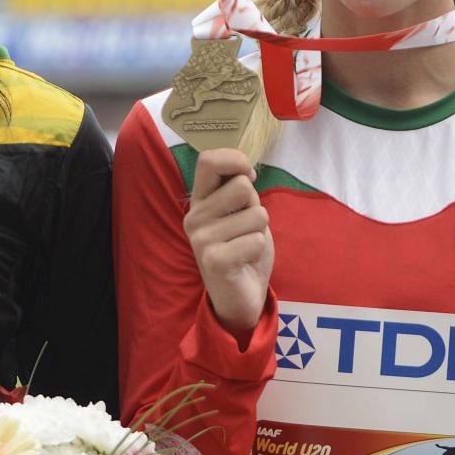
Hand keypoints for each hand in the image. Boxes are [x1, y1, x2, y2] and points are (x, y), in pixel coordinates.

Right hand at [183, 147, 273, 337]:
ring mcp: (201, 239)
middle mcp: (194, 217)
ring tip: (245, 245)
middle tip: (245, 229)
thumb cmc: (242, 248)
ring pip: (257, 214)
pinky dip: (259, 250)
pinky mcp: (213, 261)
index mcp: (199, 200)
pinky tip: (245, 261)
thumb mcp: (240, 211)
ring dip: (260, 230)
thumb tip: (245, 170)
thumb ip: (237, 188)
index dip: (236, 161)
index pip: (209, 160)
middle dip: (256, 206)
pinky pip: (256, 240)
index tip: (249, 177)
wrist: (239, 295)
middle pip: (242, 186)